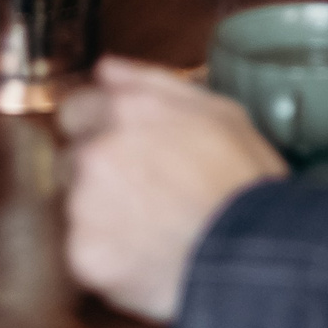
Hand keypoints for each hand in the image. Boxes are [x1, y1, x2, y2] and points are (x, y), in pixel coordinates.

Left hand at [60, 57, 286, 323]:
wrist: (256, 256)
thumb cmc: (245, 185)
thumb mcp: (219, 111)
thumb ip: (151, 81)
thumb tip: (108, 69)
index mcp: (123, 111)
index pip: (75, 111)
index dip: (99, 130)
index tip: (123, 150)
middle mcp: (95, 152)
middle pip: (71, 160)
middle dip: (98, 174)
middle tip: (146, 194)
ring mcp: (85, 206)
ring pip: (76, 208)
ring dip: (102, 216)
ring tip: (152, 229)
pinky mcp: (85, 255)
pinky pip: (84, 254)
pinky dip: (108, 258)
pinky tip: (146, 257)